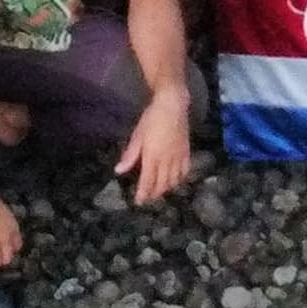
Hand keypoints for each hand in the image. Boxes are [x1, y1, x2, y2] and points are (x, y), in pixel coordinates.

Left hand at [117, 89, 192, 203]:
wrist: (173, 105)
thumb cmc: (151, 118)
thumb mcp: (137, 135)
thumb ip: (130, 155)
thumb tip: (119, 170)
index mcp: (153, 156)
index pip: (148, 181)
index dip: (143, 194)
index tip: (139, 202)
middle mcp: (167, 160)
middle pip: (162, 184)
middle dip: (154, 194)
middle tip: (148, 198)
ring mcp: (179, 157)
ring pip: (174, 180)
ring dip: (166, 188)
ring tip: (159, 191)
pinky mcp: (187, 152)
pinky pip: (185, 171)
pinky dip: (180, 179)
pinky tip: (175, 180)